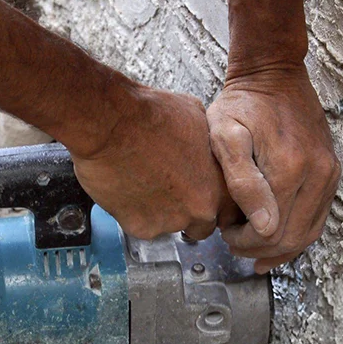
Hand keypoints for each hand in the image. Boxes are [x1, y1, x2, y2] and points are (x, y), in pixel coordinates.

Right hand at [71, 84, 238, 240]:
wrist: (113, 124)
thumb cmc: (153, 116)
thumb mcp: (198, 120)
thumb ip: (208, 147)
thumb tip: (205, 150)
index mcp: (219, 187)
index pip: (229, 213)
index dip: (214, 203)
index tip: (202, 196)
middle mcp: (199, 210)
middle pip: (201, 226)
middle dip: (188, 212)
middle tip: (171, 190)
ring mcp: (170, 222)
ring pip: (169, 226)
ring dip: (160, 211)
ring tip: (145, 183)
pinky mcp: (141, 227)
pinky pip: (142, 226)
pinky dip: (135, 212)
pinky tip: (128, 189)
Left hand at [207, 64, 339, 272]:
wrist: (274, 74)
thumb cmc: (242, 104)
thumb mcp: (226, 135)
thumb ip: (242, 181)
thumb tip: (263, 226)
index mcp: (289, 168)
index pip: (270, 232)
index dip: (244, 242)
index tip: (225, 231)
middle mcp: (317, 175)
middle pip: (291, 238)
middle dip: (260, 249)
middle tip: (234, 242)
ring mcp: (328, 174)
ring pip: (308, 233)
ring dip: (280, 247)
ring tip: (253, 246)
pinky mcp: (331, 172)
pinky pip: (318, 217)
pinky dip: (297, 233)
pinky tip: (277, 238)